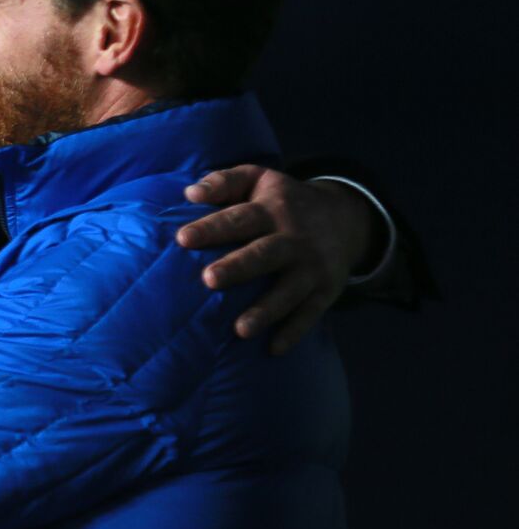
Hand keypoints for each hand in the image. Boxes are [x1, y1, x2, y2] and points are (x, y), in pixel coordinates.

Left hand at [176, 166, 375, 354]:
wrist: (346, 216)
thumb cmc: (282, 200)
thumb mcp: (259, 179)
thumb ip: (224, 181)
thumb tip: (189, 193)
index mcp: (273, 209)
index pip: (239, 218)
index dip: (212, 227)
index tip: (182, 239)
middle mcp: (294, 238)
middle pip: (264, 254)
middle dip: (238, 267)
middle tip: (208, 279)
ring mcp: (312, 267)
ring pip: (288, 291)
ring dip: (266, 311)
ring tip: (240, 330)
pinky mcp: (326, 290)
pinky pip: (310, 314)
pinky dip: (294, 332)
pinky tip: (273, 349)